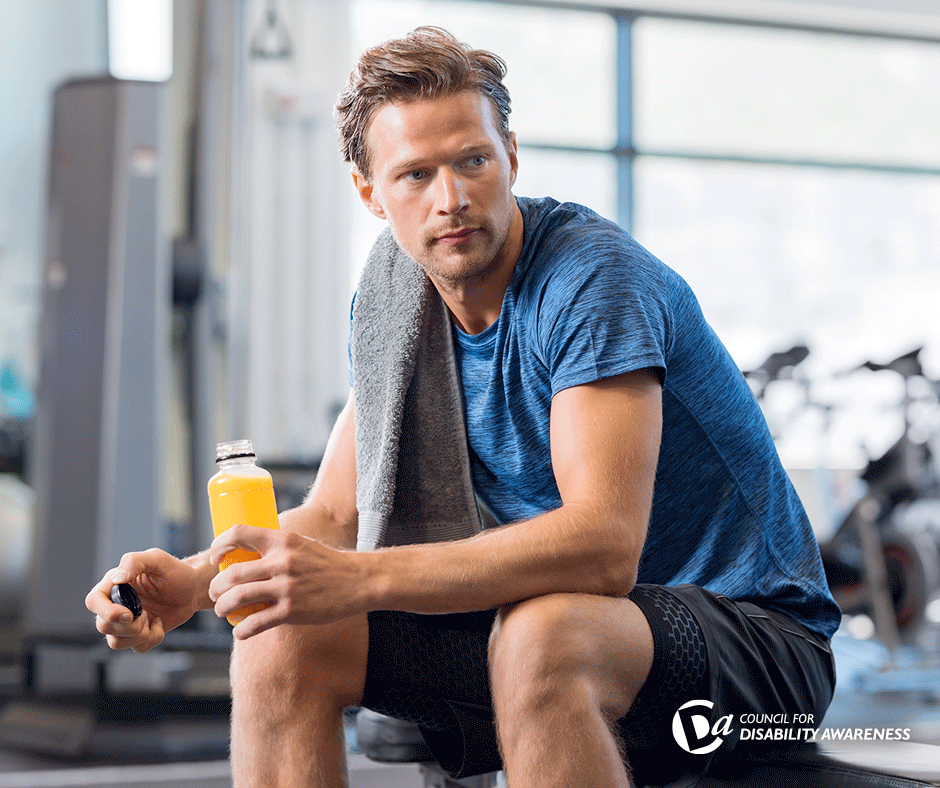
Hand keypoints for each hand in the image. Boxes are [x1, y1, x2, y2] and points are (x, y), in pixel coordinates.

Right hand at [86, 548, 205, 651]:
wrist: (193, 589)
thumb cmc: (175, 571)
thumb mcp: (157, 559)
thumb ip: (134, 562)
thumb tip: (117, 578)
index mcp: (114, 585)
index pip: (93, 601)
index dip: (106, 612)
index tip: (129, 614)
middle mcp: (115, 605)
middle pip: (103, 626)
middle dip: (129, 626)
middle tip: (146, 614)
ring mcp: (125, 622)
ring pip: (116, 642)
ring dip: (139, 634)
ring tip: (153, 618)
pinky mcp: (138, 635)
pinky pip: (136, 648)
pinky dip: (152, 639)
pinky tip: (158, 623)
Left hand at [208, 524, 365, 639]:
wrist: (358, 581)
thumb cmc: (328, 564)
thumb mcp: (302, 544)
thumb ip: (278, 548)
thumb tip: (249, 555)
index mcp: (283, 540)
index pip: (240, 533)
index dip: (220, 544)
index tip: (215, 558)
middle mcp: (282, 561)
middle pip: (233, 573)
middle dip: (216, 587)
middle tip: (215, 593)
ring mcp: (286, 587)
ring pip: (238, 597)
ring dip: (223, 607)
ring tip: (222, 611)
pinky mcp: (292, 611)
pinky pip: (256, 622)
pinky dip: (242, 630)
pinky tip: (241, 632)